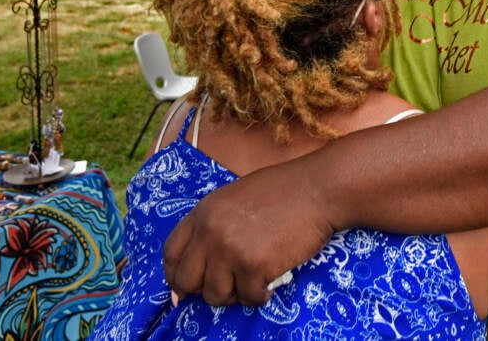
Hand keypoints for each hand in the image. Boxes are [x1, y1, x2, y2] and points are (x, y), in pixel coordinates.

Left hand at [163, 160, 334, 306]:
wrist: (315, 189)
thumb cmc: (283, 190)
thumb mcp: (234, 199)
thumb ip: (215, 225)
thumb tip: (203, 262)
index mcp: (203, 213)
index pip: (171, 252)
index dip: (175, 275)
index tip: (183, 289)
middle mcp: (210, 232)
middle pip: (187, 280)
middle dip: (204, 290)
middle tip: (225, 290)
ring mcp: (230, 250)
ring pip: (216, 296)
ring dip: (234, 295)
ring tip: (252, 282)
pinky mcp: (254, 267)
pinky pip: (249, 298)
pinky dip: (261, 295)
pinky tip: (271, 282)